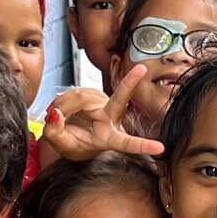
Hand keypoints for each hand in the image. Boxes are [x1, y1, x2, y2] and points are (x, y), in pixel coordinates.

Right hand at [41, 68, 164, 161]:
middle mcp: (110, 118)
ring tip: (57, 116)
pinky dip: (63, 100)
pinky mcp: (93, 94)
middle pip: (120, 99)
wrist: (70, 136)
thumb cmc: (73, 144)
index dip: (142, 145)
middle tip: (141, 69)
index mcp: (108, 137)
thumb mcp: (61, 145)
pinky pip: (74, 92)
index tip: (160, 148)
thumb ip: (55, 132)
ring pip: (81, 96)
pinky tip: (61, 109)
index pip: (126, 142)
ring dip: (65, 104)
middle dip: (130, 83)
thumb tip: (56, 114)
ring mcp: (103, 104)